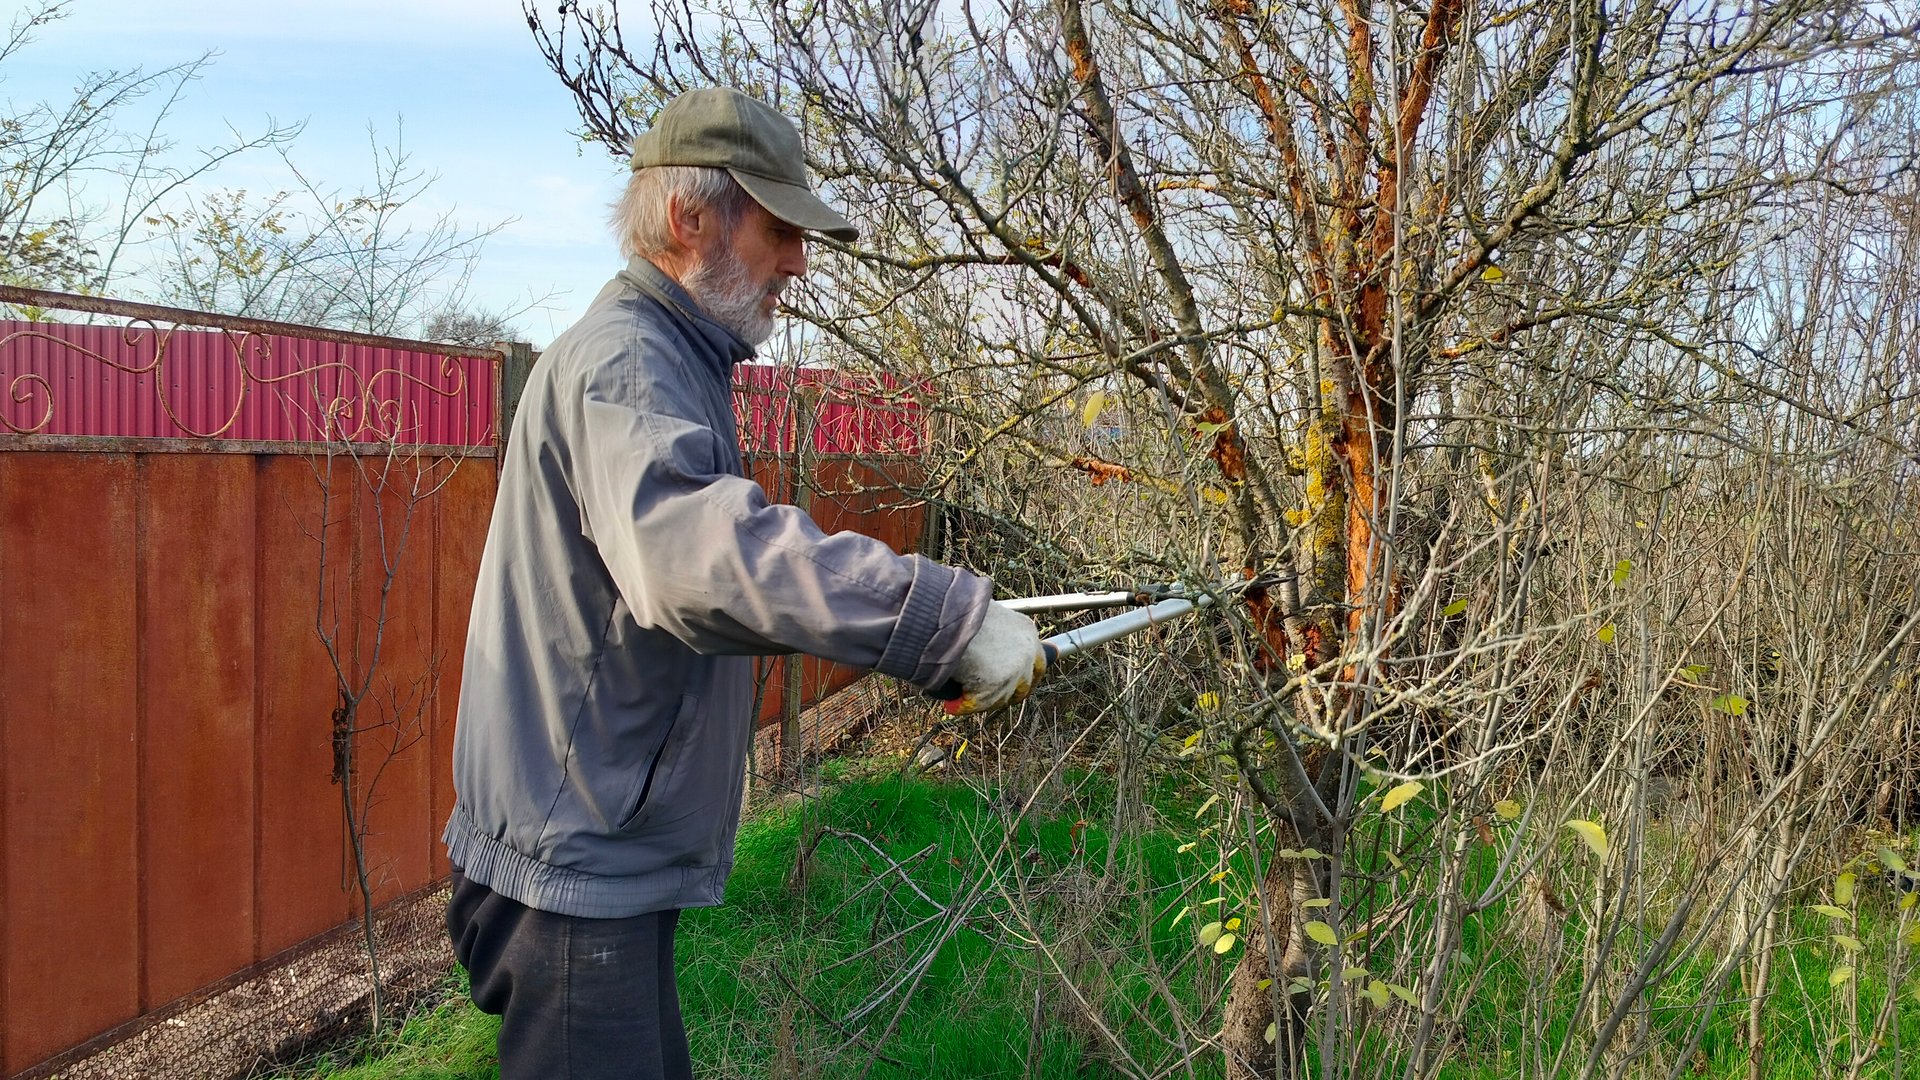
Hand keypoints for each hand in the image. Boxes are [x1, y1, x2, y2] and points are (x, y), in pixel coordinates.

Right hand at [943, 601, 1045, 715]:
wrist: (947, 615)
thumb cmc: (960, 611)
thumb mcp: (987, 616)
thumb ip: (995, 633)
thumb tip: (988, 649)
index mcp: (1026, 631)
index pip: (1038, 661)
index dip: (1026, 675)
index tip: (1015, 683)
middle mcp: (1027, 653)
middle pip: (1025, 686)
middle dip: (1007, 693)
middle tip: (989, 696)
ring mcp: (1013, 672)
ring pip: (1001, 698)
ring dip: (983, 700)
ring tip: (960, 695)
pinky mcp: (994, 687)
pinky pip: (978, 704)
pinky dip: (962, 705)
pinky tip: (951, 705)